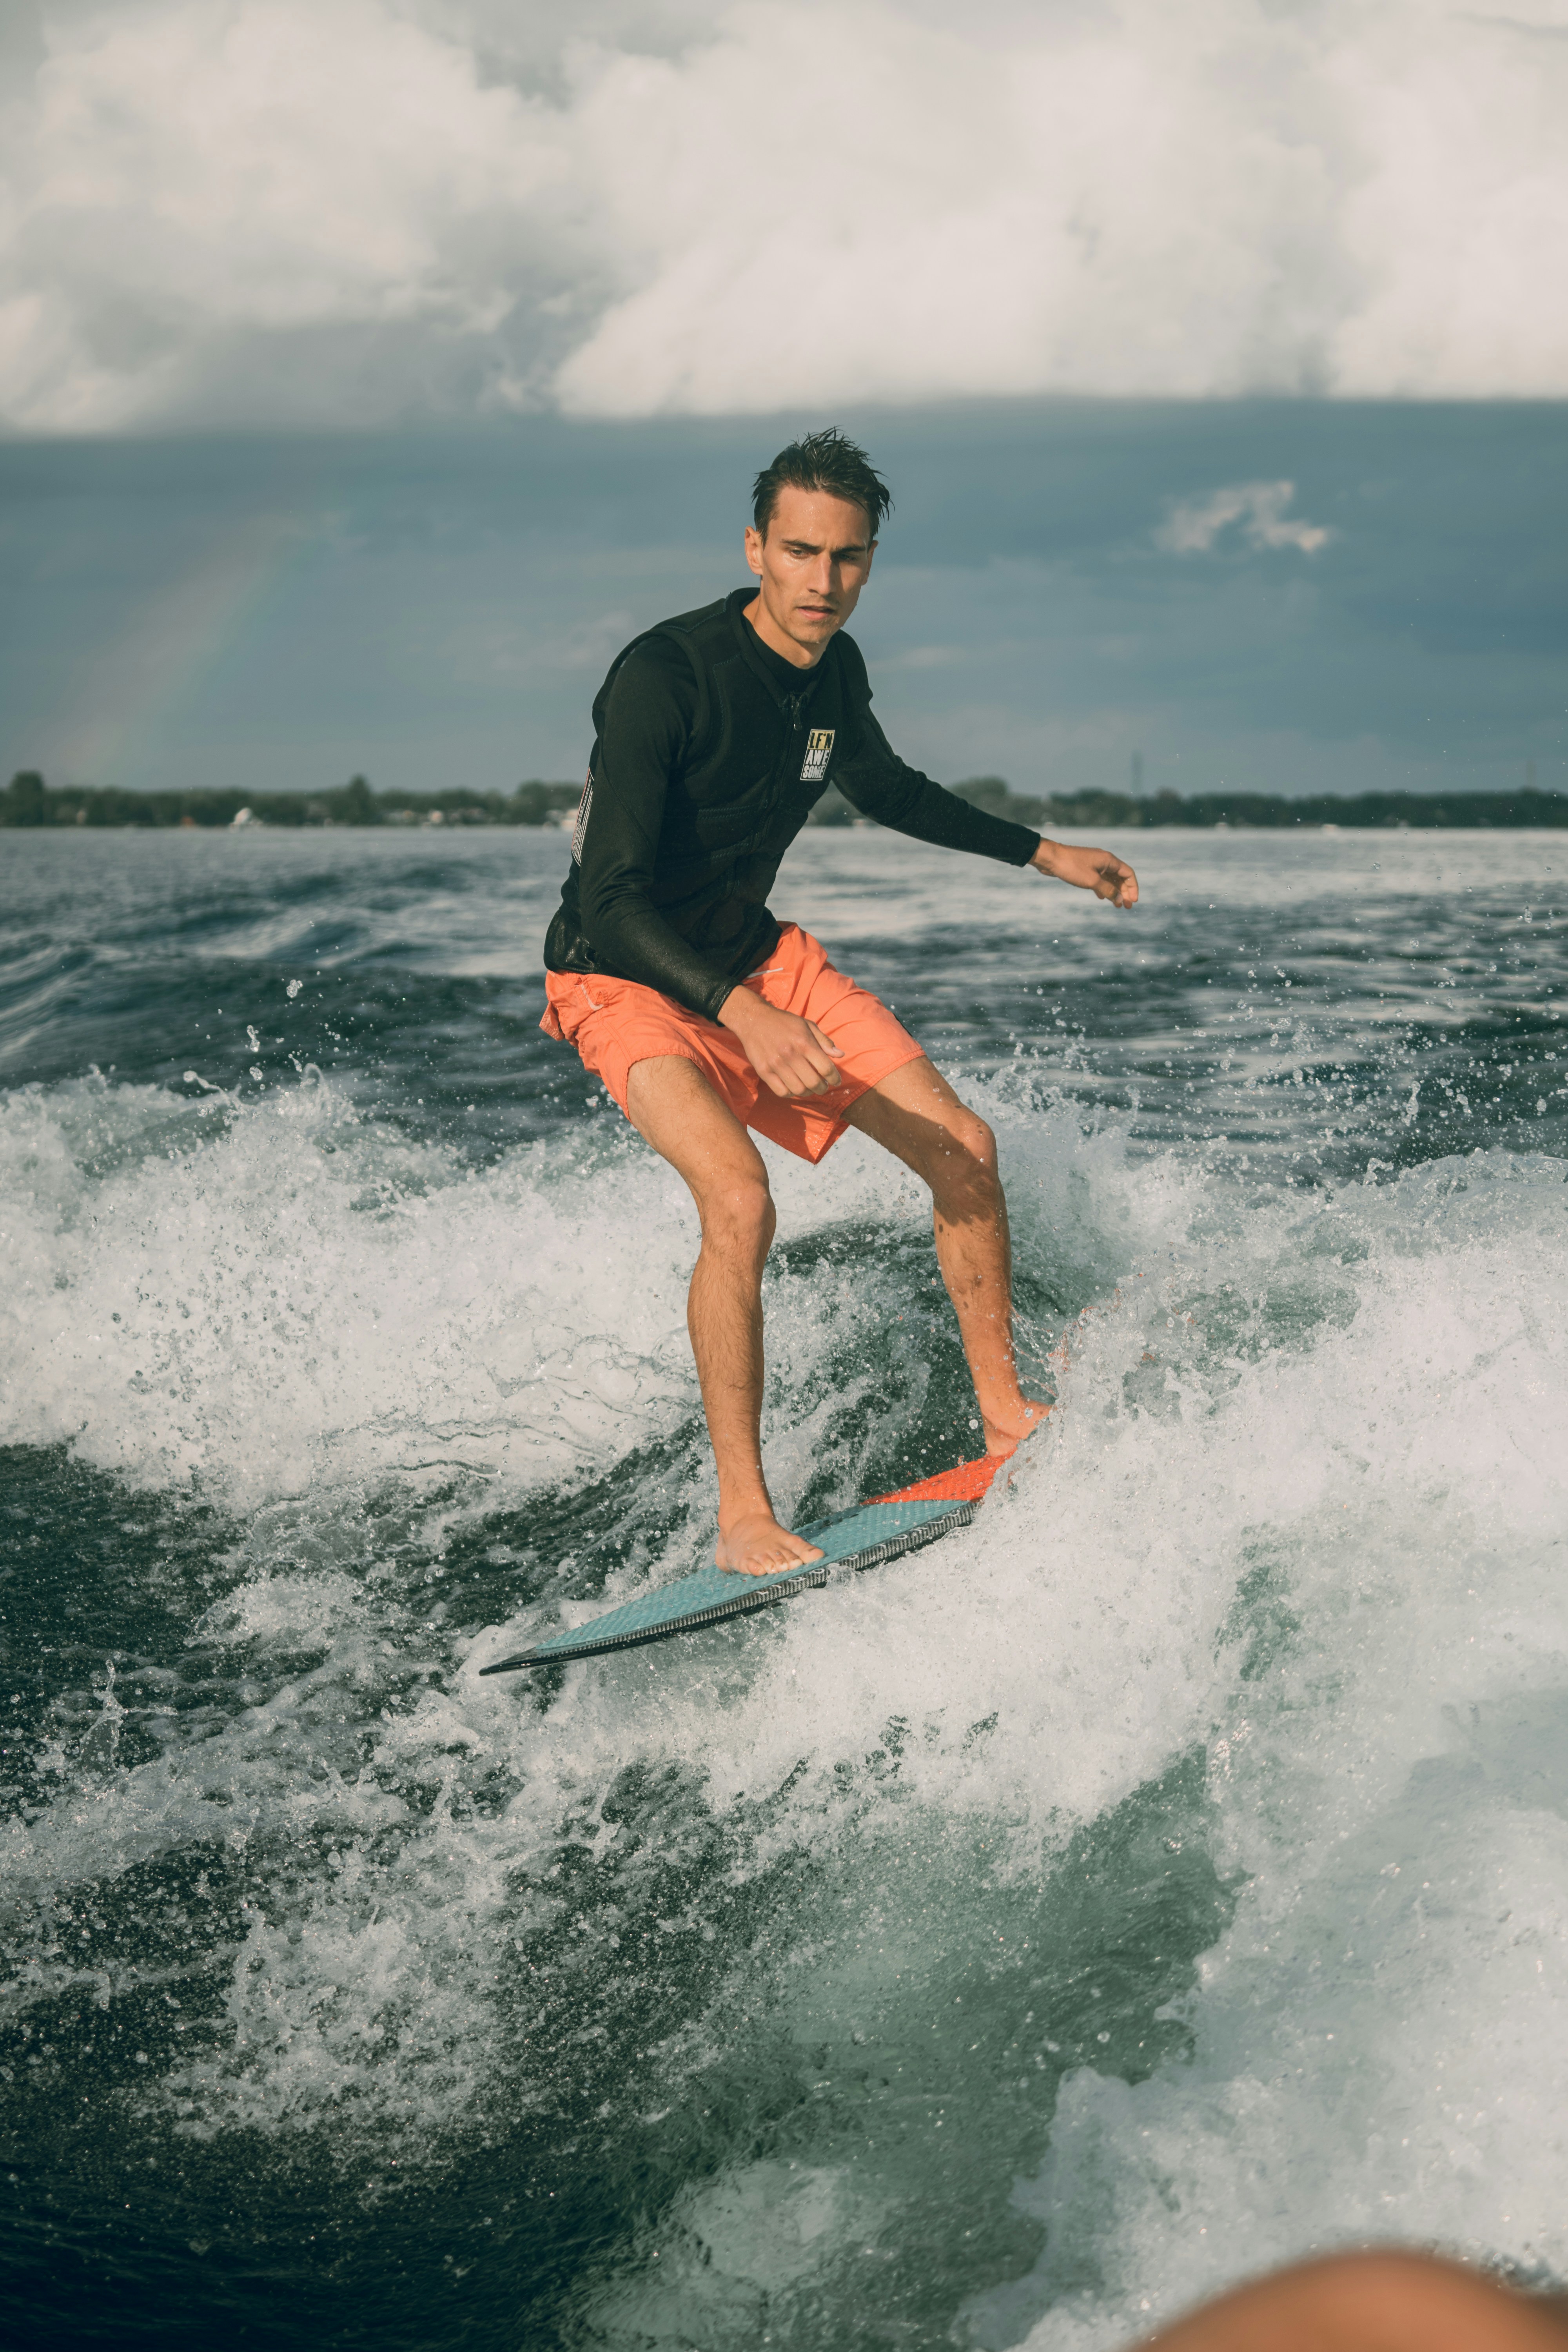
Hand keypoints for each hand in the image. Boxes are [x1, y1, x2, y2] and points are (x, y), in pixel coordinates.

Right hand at [718, 988, 843, 1097]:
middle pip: (814, 1082)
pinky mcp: (763, 1071)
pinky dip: (791, 1093)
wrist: (753, 1019)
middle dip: (823, 1088)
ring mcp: (775, 1064)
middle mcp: (790, 1054)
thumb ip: (824, 1041)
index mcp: (804, 1042)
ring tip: (809, 1087)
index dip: (835, 1078)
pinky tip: (793, 1087)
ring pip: (798, 1090)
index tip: (836, 1081)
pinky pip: (781, 1092)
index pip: (826, 1068)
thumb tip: (841, 1055)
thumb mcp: (807, 1025)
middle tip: (823, 1087)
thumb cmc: (784, 1022)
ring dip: (808, 1092)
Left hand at [1030, 837, 1138, 905]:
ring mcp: (1094, 864)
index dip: (1133, 888)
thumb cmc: (1071, 867)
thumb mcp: (1092, 881)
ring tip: (1116, 905)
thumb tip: (1119, 899)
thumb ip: (1108, 890)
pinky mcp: (1085, 868)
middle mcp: (1104, 861)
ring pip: (1109, 879)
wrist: (1050, 858)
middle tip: (1126, 907)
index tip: (1133, 901)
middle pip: (1120, 877)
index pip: (1128, 873)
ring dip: (1114, 892)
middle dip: (1124, 892)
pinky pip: (1099, 879)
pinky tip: (1101, 897)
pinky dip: (1103, 888)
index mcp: (1109, 860)